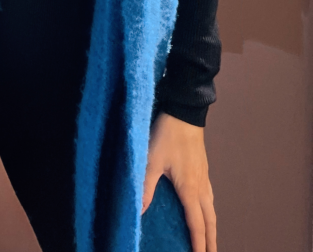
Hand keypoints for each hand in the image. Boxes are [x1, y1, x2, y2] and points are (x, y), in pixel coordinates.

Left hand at [142, 112, 216, 251]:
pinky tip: (204, 211)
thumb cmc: (167, 135)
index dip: (199, 244)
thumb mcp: (152, 160)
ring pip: (212, 210)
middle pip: (210, 221)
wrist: (185, 112)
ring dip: (212, 228)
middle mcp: (201, 187)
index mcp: (190, 190)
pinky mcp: (203, 169)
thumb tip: (139, 210)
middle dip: (210, 241)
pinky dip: (209, 212)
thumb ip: (145, 186)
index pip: (197, 225)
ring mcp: (204, 177)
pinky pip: (210, 198)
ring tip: (210, 240)